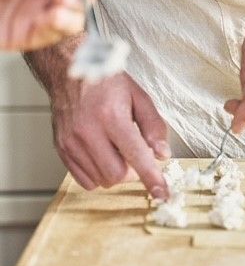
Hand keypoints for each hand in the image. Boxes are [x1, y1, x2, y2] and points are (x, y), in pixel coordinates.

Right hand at [51, 71, 170, 197]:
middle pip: (117, 175)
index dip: (152, 178)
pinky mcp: (62, 149)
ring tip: (117, 150)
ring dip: (115, 173)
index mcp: (111, 116)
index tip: (162, 194)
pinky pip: (84, 180)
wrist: (70, 71)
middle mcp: (88, 132)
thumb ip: (154, 126)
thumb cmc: (106, 82)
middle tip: (135, 156)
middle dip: (133, 173)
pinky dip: (99, 174)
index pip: (135, 156)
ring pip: (101, 180)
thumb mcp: (139, 96)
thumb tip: (162, 154)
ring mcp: (71, 142)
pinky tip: (103, 155)